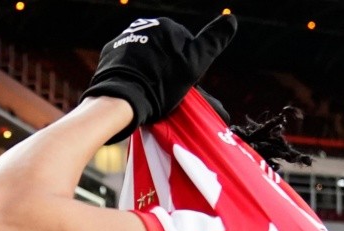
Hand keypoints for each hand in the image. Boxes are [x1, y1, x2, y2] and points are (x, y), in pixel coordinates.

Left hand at [80, 14, 237, 142]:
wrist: (122, 96)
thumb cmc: (161, 84)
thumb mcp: (194, 64)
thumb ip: (213, 41)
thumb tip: (232, 20)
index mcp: (168, 27)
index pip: (185, 49)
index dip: (186, 69)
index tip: (179, 85)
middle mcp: (146, 25)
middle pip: (164, 51)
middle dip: (166, 68)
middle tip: (163, 91)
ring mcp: (126, 37)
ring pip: (145, 56)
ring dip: (149, 70)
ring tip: (147, 91)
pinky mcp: (111, 52)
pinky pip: (126, 62)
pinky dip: (131, 72)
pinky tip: (133, 86)